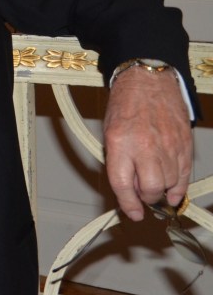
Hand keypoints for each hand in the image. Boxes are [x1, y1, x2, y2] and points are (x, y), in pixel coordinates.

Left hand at [103, 66, 192, 220]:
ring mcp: (168, 145)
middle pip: (150, 188)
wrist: (148, 81)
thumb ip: (118, 161)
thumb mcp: (109, 133)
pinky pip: (184, 174)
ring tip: (156, 190)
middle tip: (143, 198)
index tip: (132, 213)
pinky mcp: (184, 144)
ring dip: (162, 193)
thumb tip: (127, 189)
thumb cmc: (125, 105)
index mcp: (120, 143)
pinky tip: (173, 191)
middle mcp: (145, 146)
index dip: (128, 204)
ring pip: (169, 184)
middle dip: (147, 199)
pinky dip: (179, 187)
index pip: (123, 184)